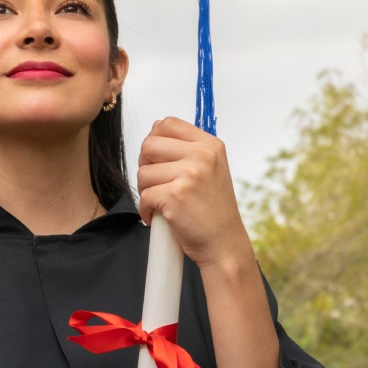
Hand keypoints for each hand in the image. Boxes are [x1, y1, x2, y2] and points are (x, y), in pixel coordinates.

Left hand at [136, 116, 254, 270]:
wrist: (224, 244)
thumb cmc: (213, 210)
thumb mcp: (211, 169)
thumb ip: (186, 148)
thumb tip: (155, 127)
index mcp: (210, 145)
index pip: (168, 123)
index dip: (155, 139)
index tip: (157, 158)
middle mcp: (202, 156)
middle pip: (149, 145)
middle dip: (145, 165)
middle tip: (156, 183)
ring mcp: (189, 175)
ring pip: (143, 173)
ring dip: (146, 191)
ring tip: (161, 202)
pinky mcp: (175, 196)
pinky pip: (143, 196)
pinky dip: (145, 210)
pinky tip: (157, 216)